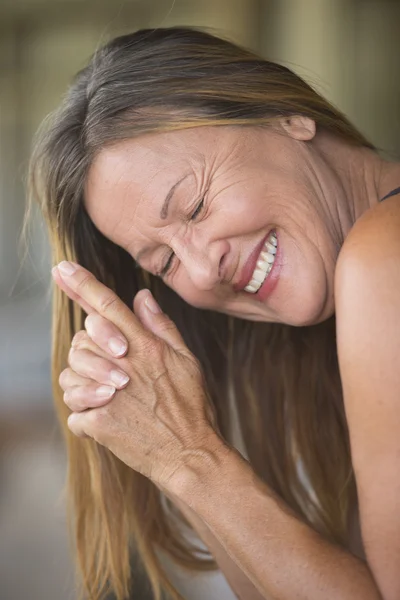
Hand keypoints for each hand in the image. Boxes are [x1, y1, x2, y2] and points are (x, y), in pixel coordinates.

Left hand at [52, 261, 221, 492]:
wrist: (189, 454)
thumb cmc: (191, 406)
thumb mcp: (186, 359)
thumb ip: (161, 326)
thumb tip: (142, 296)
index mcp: (144, 346)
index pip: (108, 305)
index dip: (82, 284)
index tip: (61, 268)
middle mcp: (124, 364)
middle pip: (82, 338)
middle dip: (88, 349)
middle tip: (109, 369)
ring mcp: (109, 394)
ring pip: (71, 373)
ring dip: (83, 384)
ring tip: (107, 396)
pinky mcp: (99, 422)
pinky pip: (74, 410)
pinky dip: (86, 415)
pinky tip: (106, 419)